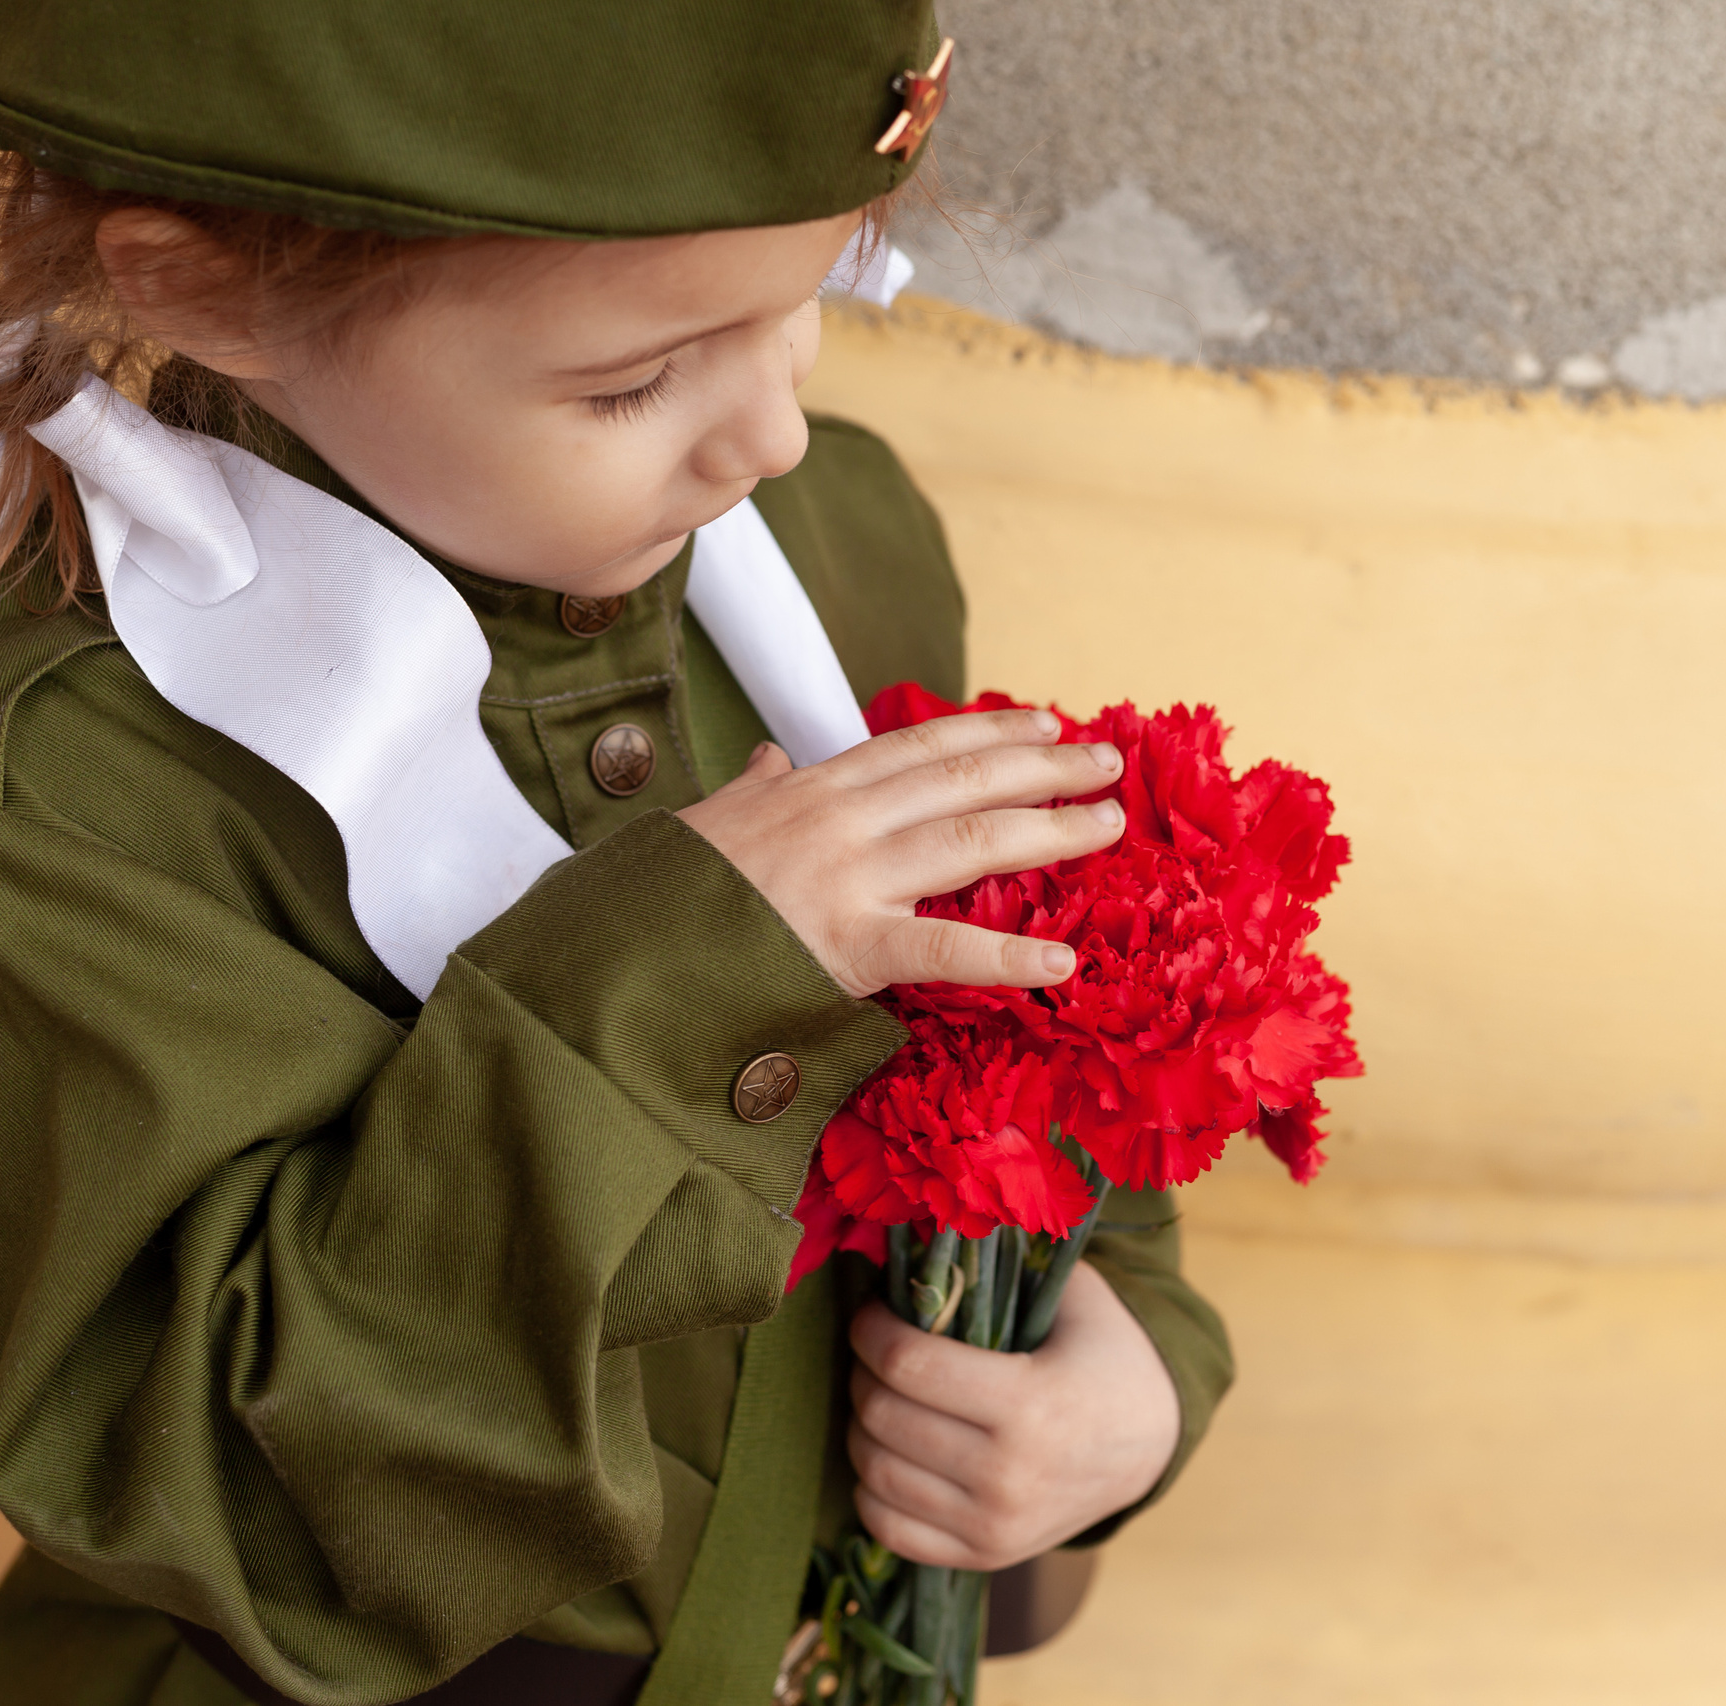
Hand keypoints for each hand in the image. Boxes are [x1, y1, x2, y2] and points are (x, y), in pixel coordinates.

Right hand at [675, 709, 1124, 996]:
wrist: (616, 951)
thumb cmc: (663, 895)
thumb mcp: (708, 824)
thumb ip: (751, 792)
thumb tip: (767, 761)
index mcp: (813, 790)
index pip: (919, 746)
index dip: (989, 730)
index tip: (1045, 724)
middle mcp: (841, 819)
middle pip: (966, 777)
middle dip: (1047, 766)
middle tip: (1110, 762)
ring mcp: (849, 878)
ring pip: (973, 838)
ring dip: (1052, 828)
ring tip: (1109, 825)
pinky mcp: (848, 947)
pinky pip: (946, 951)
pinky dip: (1011, 955)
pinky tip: (1063, 961)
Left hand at [846, 1262, 1181, 1570]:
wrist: (1152, 1443)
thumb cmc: (1105, 1354)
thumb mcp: (1076, 1296)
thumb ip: (1007, 1263)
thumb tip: (922, 1229)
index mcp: (1031, 1405)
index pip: (909, 1365)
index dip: (871, 1331)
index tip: (872, 1312)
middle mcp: (1009, 1476)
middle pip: (884, 1418)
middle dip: (863, 1374)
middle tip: (875, 1351)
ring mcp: (995, 1526)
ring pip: (876, 1473)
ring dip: (861, 1427)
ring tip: (882, 1396)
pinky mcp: (985, 1556)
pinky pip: (889, 1529)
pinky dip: (872, 1488)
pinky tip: (891, 1452)